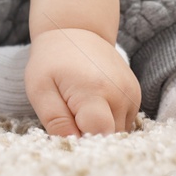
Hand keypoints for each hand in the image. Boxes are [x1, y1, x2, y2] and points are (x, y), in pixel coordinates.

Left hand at [26, 27, 140, 136]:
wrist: (77, 30)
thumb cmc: (52, 61)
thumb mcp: (40, 89)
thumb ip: (55, 120)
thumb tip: (70, 145)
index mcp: (94, 91)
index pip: (99, 134)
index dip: (82, 142)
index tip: (67, 134)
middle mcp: (120, 94)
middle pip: (110, 137)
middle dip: (90, 139)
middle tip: (69, 122)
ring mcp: (131, 95)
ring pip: (119, 133)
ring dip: (100, 131)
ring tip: (79, 111)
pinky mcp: (135, 96)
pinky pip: (124, 123)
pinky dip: (108, 122)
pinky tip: (92, 107)